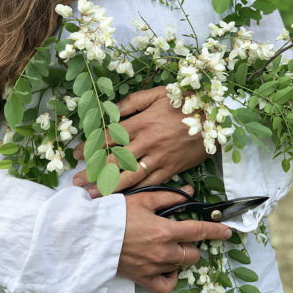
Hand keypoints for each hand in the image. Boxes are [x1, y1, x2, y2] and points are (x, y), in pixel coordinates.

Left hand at [72, 86, 206, 197]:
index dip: (91, 147)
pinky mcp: (171, 169)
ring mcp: (159, 158)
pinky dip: (135, 191)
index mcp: (142, 122)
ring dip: (109, 186)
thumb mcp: (157, 94)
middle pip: (116, 160)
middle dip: (94, 172)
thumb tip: (111, 110)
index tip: (76, 155)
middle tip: (77, 181)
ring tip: (93, 195)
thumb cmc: (185, 103)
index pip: (110, 137)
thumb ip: (133, 102)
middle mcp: (147, 142)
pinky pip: (150, 183)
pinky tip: (122, 198)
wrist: (215, 118)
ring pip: (130, 175)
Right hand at [120, 185, 231, 292]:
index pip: (199, 232)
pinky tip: (166, 268)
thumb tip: (190, 192)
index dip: (216, 230)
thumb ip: (169, 197)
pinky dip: (170, 278)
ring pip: (181, 267)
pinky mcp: (144, 279)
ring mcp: (155, 268)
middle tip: (179, 235)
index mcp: (165, 230)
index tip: (227, 231)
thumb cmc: (116, 214)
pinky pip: (166, 286)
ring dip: (180, 257)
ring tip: (168, 247)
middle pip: (193, 253)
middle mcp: (164, 252)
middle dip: (191, 244)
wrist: (91, 235)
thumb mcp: (143, 199)